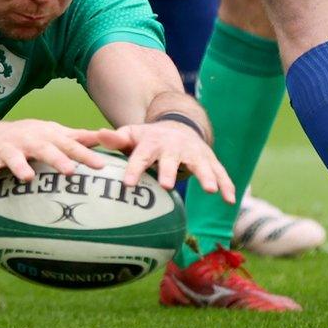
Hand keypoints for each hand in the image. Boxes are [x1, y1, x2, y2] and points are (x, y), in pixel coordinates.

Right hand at [0, 119, 104, 193]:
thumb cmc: (27, 138)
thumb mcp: (50, 133)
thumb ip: (76, 137)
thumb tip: (104, 137)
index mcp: (45, 135)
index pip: (68, 145)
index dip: (85, 154)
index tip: (101, 165)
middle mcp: (27, 140)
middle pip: (44, 149)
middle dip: (57, 158)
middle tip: (70, 170)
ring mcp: (6, 148)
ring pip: (14, 157)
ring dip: (20, 166)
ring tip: (28, 177)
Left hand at [97, 122, 234, 202]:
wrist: (178, 127)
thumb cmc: (148, 139)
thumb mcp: (131, 135)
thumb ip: (115, 139)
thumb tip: (97, 134)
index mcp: (152, 143)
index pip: (140, 156)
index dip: (134, 169)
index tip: (128, 184)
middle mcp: (173, 147)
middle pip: (170, 159)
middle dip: (169, 171)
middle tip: (167, 185)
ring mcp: (194, 153)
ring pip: (200, 165)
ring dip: (206, 176)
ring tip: (209, 191)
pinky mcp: (209, 160)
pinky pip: (220, 172)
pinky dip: (226, 185)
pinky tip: (230, 200)